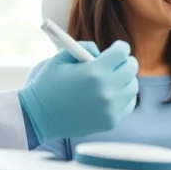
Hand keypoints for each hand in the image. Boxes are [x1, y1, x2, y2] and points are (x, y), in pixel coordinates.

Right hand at [18, 40, 139, 141]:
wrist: (37, 117)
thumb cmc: (48, 85)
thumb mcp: (61, 58)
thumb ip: (84, 48)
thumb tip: (102, 51)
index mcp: (94, 71)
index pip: (122, 51)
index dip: (119, 47)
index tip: (116, 49)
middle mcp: (106, 89)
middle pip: (131, 68)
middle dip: (124, 62)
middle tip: (116, 63)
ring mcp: (110, 107)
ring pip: (132, 86)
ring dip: (125, 80)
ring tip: (112, 79)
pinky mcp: (111, 121)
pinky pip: (128, 104)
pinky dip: (123, 97)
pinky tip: (111, 95)